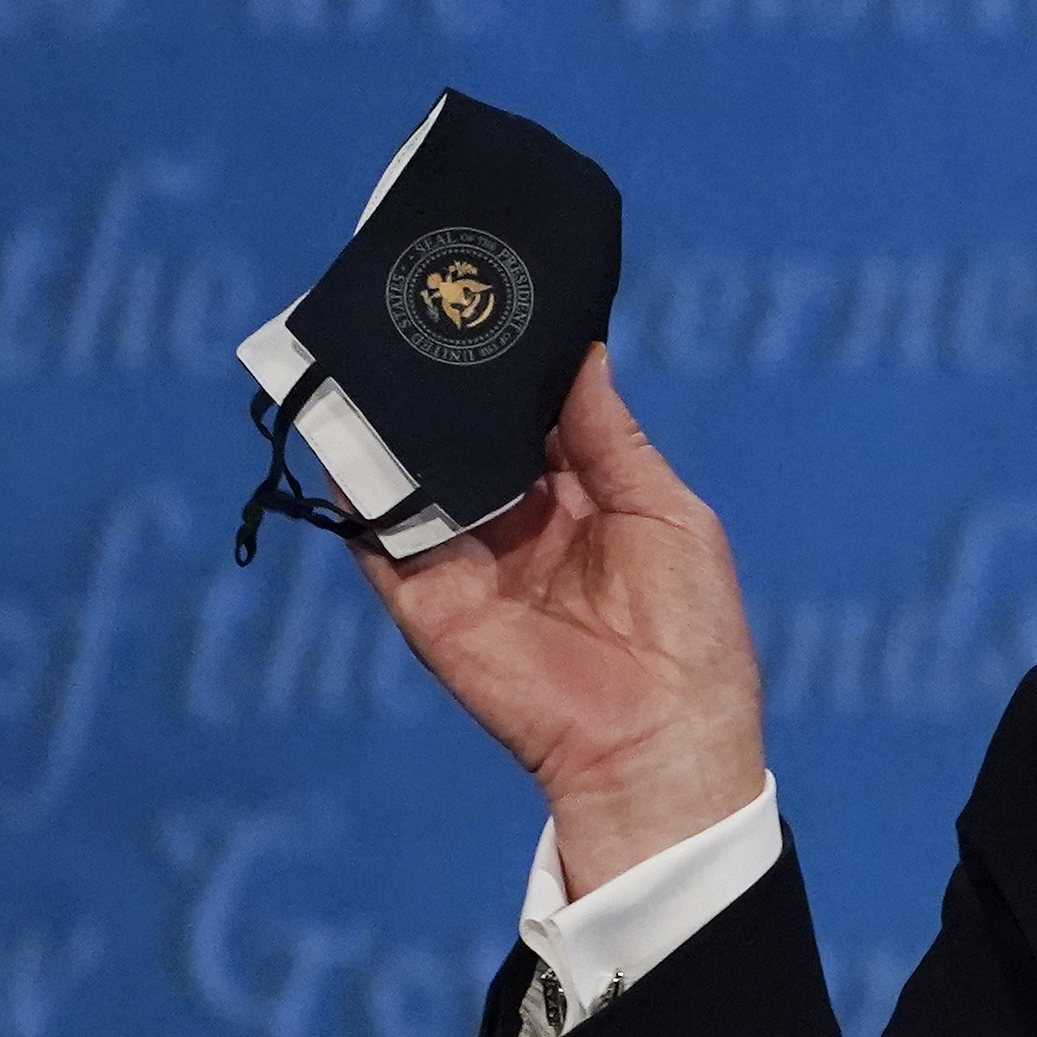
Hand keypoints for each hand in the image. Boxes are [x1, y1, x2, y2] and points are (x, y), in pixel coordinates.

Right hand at [359, 346, 768, 892]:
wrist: (659, 739)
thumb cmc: (691, 631)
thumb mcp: (664, 511)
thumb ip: (610, 436)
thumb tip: (580, 352)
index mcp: (577, 501)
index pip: (528, 417)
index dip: (511, 365)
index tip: (492, 297)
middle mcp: (513, 525)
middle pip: (465, 439)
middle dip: (448, 382)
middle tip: (426, 303)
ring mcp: (464, 561)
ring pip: (415, 474)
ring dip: (396, 420)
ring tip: (379, 345)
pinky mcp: (425, 600)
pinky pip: (379, 535)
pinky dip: (358, 486)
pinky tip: (345, 428)